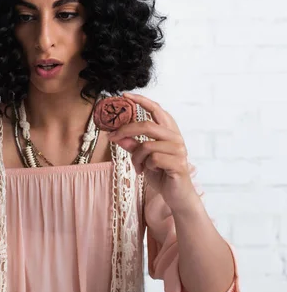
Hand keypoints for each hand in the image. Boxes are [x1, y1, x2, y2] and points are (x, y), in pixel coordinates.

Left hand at [108, 92, 198, 211]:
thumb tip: (117, 135)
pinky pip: (152, 159)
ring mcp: (179, 150)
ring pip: (146, 145)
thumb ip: (132, 145)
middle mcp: (176, 137)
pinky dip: (145, 166)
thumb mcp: (142, 157)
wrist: (176, 196)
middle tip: (112, 137)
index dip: (141, 100)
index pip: (157, 109)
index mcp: (169, 131)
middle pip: (147, 125)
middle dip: (126, 130)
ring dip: (136, 157)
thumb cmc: (161, 173)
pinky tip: (149, 171)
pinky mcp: (178, 163)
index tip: (125, 95)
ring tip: (139, 167)